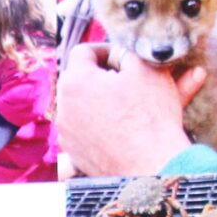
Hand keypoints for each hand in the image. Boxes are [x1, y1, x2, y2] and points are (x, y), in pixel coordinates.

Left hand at [57, 43, 205, 176]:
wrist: (152, 166)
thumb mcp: (146, 68)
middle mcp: (64, 110)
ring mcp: (68, 135)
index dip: (106, 49)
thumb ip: (127, 52)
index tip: (124, 56)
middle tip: (135, 77)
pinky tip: (136, 121)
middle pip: (85, 81)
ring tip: (147, 98)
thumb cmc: (149, 115)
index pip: (83, 52)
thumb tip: (119, 54)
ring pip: (92, 107)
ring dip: (115, 100)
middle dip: (111, 76)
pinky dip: (112, 123)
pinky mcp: (78, 155)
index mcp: (74, 83)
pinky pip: (94, 130)